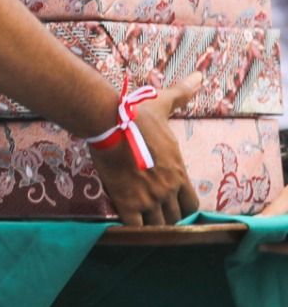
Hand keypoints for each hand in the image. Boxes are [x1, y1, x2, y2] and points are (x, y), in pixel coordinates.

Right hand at [91, 73, 201, 228]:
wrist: (107, 122)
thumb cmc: (135, 114)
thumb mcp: (163, 104)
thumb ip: (182, 95)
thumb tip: (199, 77)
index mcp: (179, 171)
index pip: (192, 203)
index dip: (182, 206)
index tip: (171, 203)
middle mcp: (168, 188)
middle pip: (176, 218)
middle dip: (168, 218)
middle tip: (154, 214)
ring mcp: (148, 198)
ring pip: (158, 226)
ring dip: (151, 226)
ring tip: (141, 222)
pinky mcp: (127, 203)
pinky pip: (135, 227)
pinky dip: (133, 230)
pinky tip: (126, 226)